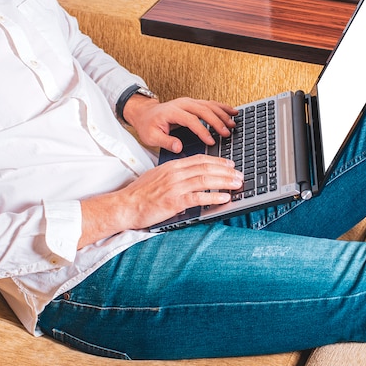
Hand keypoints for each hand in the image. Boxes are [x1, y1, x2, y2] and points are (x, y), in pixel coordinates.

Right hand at [79, 155, 242, 247]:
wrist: (125, 205)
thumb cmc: (140, 193)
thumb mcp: (158, 176)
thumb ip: (174, 174)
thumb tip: (190, 177)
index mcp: (172, 166)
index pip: (200, 159)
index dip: (217, 161)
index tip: (230, 164)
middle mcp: (175, 173)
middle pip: (206, 168)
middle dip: (226, 171)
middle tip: (239, 174)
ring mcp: (175, 187)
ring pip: (205, 180)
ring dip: (225, 182)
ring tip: (237, 184)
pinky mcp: (174, 201)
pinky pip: (199, 197)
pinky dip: (214, 196)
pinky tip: (224, 197)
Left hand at [123, 95, 238, 152]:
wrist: (145, 113)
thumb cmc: (148, 125)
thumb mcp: (151, 137)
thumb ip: (165, 141)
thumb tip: (178, 147)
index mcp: (172, 112)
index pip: (191, 120)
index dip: (202, 131)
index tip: (211, 141)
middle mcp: (182, 104)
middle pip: (204, 110)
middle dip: (217, 121)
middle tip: (227, 133)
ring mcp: (189, 102)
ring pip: (209, 105)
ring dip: (223, 113)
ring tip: (233, 123)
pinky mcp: (194, 103)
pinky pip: (211, 103)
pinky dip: (222, 107)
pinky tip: (232, 112)